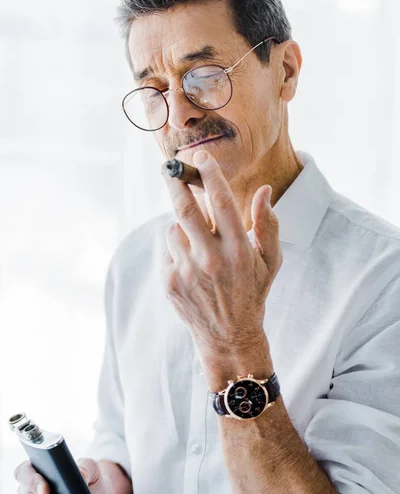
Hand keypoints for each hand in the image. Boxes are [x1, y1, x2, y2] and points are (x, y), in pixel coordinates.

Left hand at [161, 150, 281, 360]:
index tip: (201, 156)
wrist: (228, 336)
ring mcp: (187, 271)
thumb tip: (264, 190)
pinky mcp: (170, 281)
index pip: (222, 201)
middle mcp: (211, 259)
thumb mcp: (270, 261)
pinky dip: (178, 248)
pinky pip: (168, 249)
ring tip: (199, 245)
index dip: (210, 174)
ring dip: (183, 227)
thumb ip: (269, 224)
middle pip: (184, 209)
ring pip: (175, 229)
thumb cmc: (252, 292)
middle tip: (169, 167)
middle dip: (174, 182)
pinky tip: (192, 265)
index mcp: (238, 250)